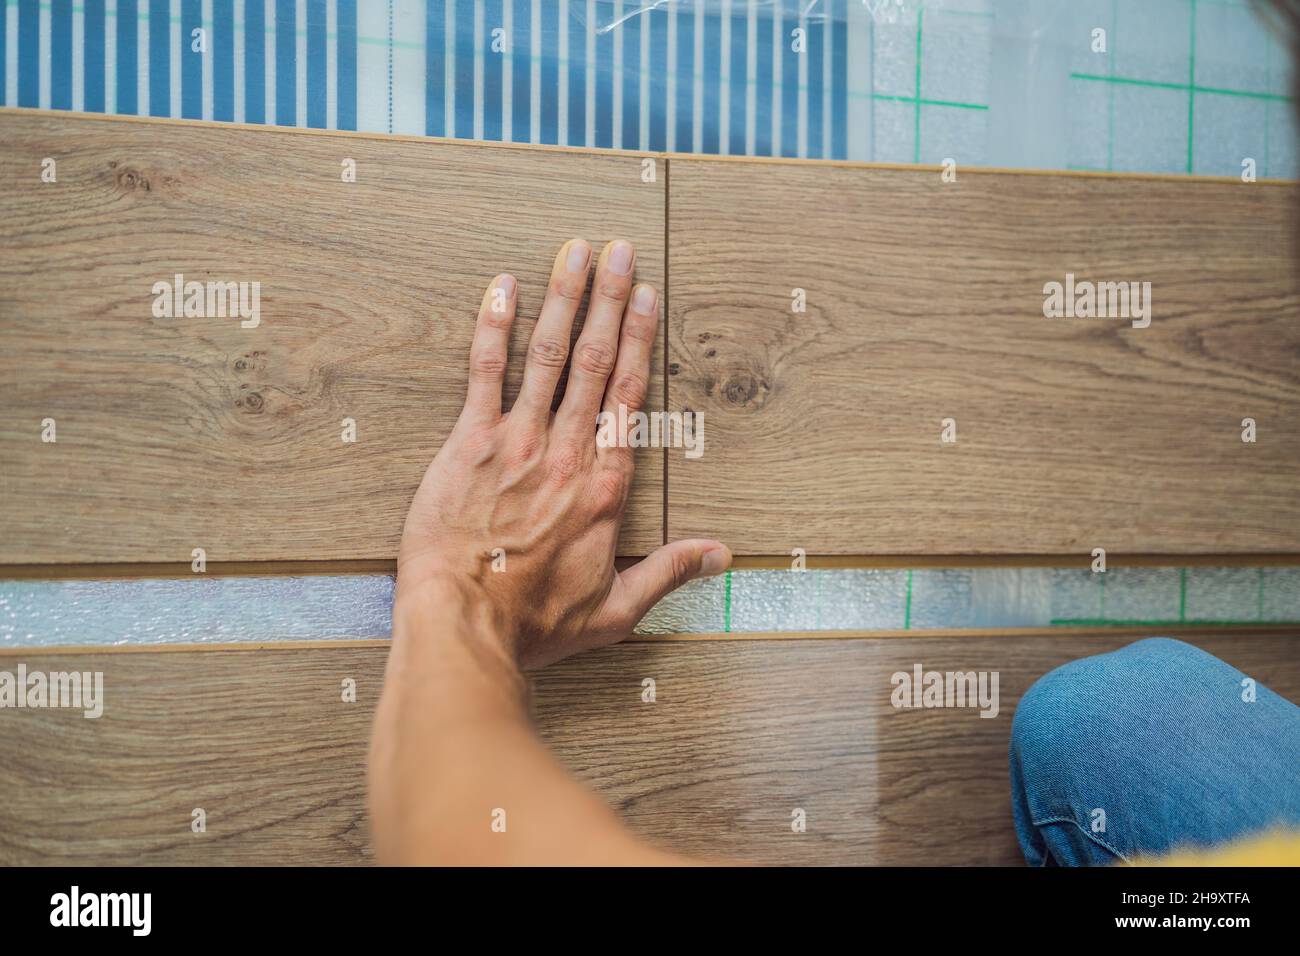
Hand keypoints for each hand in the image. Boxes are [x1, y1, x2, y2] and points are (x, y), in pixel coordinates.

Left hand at [396, 238, 730, 668]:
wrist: (464, 628)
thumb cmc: (535, 623)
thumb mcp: (615, 610)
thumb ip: (668, 573)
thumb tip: (720, 554)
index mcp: (605, 486)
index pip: (631, 396)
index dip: (642, 340)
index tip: (649, 298)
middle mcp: (567, 452)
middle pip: (596, 361)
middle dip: (610, 300)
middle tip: (620, 250)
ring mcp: (517, 443)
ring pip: (548, 356)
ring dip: (565, 300)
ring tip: (576, 252)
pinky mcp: (468, 446)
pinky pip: (484, 374)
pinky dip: (493, 327)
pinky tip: (503, 288)